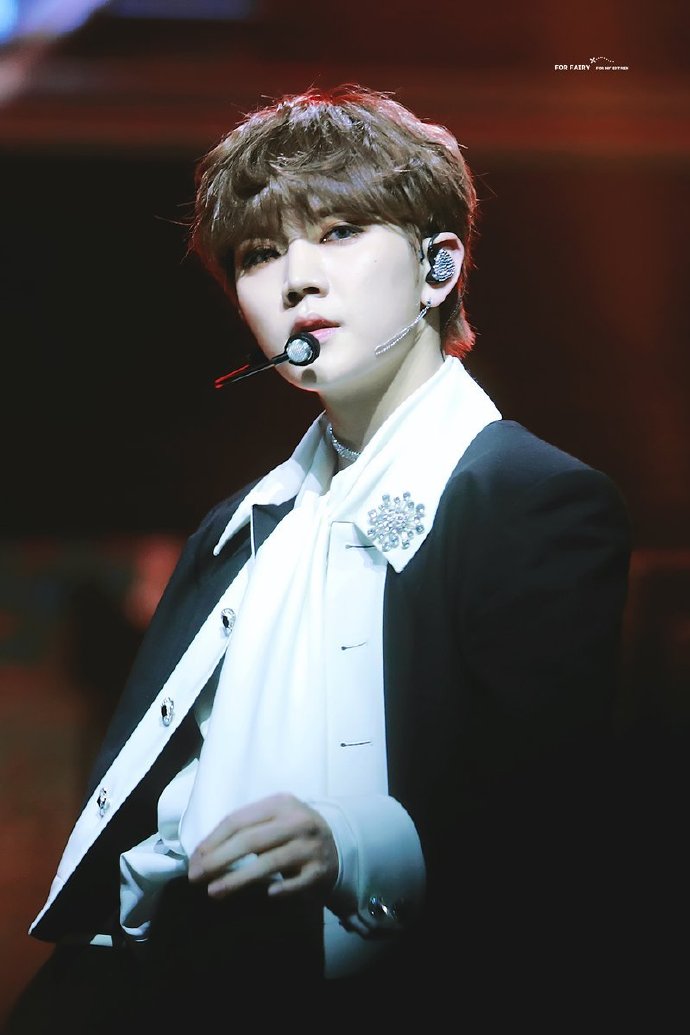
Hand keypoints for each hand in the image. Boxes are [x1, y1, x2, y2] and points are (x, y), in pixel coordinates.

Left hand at [187, 792, 338, 902]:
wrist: (337, 842)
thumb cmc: (291, 831)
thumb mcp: (272, 818)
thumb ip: (244, 830)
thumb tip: (202, 855)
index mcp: (279, 803)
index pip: (238, 820)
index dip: (213, 841)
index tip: (194, 860)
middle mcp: (297, 821)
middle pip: (251, 840)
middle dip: (219, 859)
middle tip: (196, 877)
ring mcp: (310, 846)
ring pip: (270, 862)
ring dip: (239, 878)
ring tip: (214, 891)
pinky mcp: (321, 870)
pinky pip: (298, 882)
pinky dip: (283, 888)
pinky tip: (267, 895)